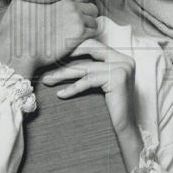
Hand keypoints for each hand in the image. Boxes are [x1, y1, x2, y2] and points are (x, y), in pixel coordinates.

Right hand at [0, 0, 98, 78]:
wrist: (19, 50)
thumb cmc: (15, 31)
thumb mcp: (18, 4)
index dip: (78, 0)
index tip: (72, 9)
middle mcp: (67, 1)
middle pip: (89, 2)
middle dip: (85, 11)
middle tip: (76, 21)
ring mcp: (75, 16)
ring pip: (93, 16)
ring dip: (87, 23)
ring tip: (77, 31)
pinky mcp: (79, 32)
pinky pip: (93, 30)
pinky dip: (88, 35)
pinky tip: (78, 40)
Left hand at [41, 39, 143, 169]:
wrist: (124, 127)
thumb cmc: (111, 107)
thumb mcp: (101, 82)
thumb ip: (92, 68)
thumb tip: (65, 59)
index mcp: (121, 57)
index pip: (94, 45)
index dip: (74, 47)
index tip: (55, 52)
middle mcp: (124, 59)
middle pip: (90, 50)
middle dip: (67, 54)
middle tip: (48, 60)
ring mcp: (122, 68)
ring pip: (85, 67)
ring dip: (63, 74)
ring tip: (48, 80)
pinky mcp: (117, 79)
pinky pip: (88, 81)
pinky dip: (72, 88)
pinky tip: (61, 94)